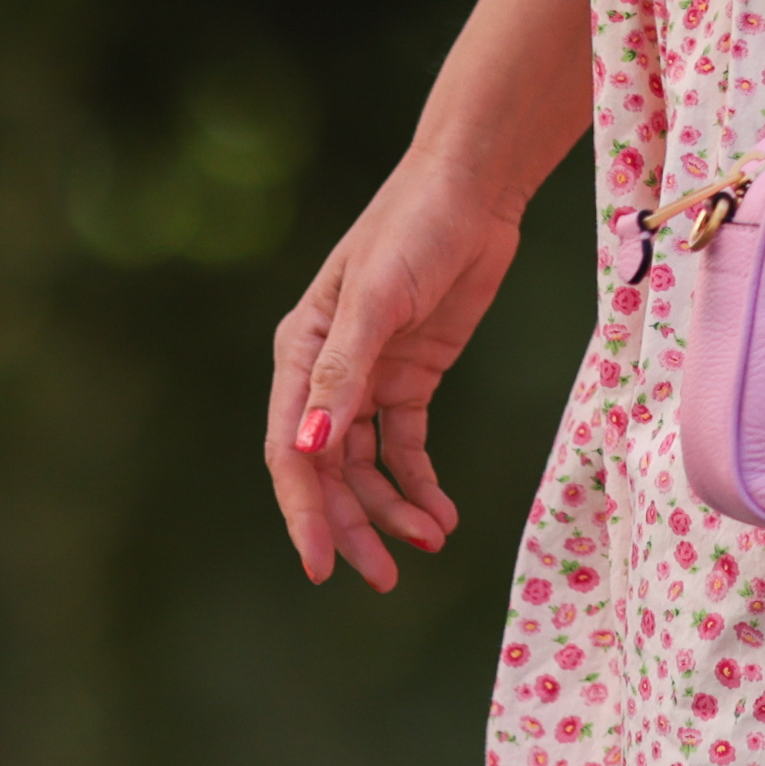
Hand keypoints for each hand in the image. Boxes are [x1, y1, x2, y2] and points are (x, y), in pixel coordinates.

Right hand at [267, 153, 531, 592]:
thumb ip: (344, 373)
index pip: (292, 451)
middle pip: (327, 470)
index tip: (321, 568)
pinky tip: (442, 514)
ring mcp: (369, 376)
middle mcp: (325, 371)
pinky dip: (419, 482)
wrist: (473, 186)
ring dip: (392, 508)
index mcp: (299, 353)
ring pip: (365, 466)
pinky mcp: (412, 376)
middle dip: (352, 526)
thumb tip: (310, 448)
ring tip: (430, 541)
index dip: (304, 513)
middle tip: (383, 579)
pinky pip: (405, 447)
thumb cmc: (415, 227)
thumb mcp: (378, 300)